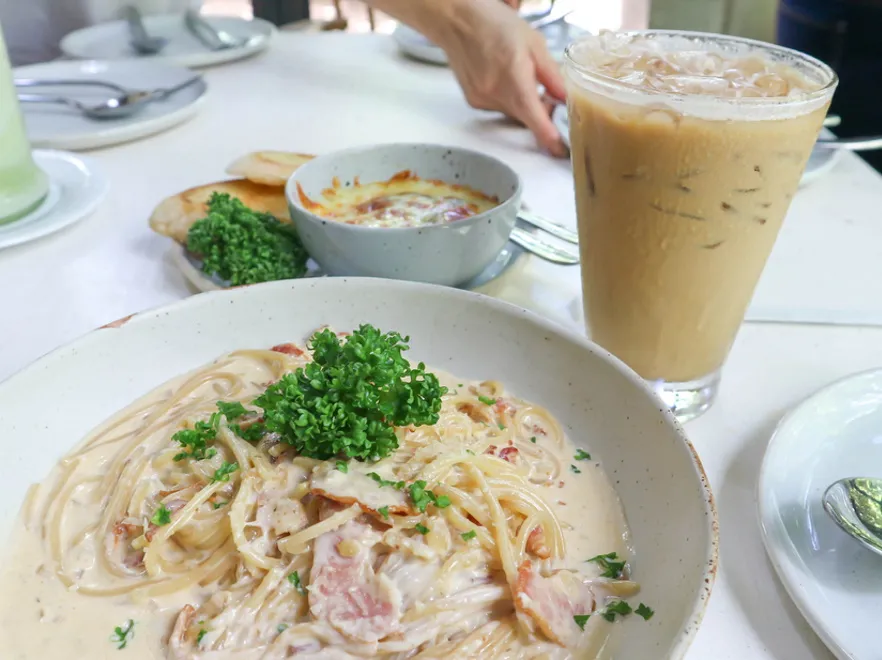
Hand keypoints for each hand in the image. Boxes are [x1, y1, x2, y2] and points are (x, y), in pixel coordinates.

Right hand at [433, 0, 567, 156]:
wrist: (457, 21)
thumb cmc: (494, 24)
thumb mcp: (533, 42)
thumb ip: (551, 74)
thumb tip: (566, 97)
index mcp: (514, 77)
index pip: (534, 118)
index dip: (549, 138)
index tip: (559, 151)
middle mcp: (496, 93)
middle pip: (526, 117)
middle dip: (540, 111)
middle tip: (546, 92)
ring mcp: (483, 100)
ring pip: (514, 113)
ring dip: (523, 103)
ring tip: (518, 75)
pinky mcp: (474, 102)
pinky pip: (499, 109)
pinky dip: (507, 99)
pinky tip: (502, 77)